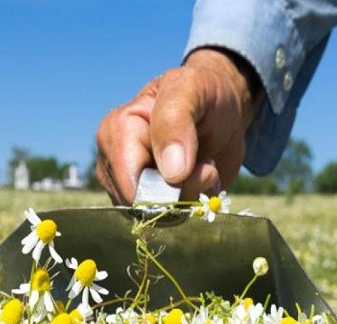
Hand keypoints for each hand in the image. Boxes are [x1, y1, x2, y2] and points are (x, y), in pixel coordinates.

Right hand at [95, 48, 261, 204]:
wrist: (220, 107)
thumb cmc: (201, 92)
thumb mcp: (190, 90)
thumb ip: (175, 123)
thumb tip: (171, 173)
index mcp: (115, 131)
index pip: (129, 181)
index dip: (165, 186)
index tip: (195, 166)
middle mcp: (115, 162)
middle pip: (142, 204)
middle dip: (182, 191)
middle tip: (205, 165)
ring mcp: (130, 185)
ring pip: (157, 216)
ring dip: (192, 197)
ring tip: (203, 167)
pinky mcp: (150, 201)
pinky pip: (170, 219)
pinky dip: (194, 203)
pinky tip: (200, 180)